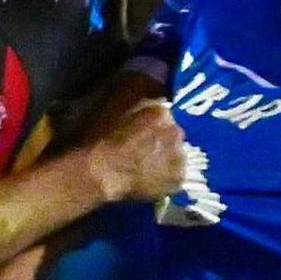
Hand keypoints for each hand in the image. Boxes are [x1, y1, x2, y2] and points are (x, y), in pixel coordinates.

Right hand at [84, 92, 194, 206]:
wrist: (102, 172)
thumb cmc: (101, 142)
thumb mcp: (114, 111)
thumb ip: (134, 105)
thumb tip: (147, 98)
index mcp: (161, 113)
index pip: (163, 117)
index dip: (151, 127)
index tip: (141, 134)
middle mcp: (175, 131)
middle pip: (173, 135)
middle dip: (162, 142)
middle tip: (144, 152)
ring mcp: (179, 156)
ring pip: (177, 156)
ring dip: (166, 160)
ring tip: (147, 169)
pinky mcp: (178, 177)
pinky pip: (176, 177)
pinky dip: (166, 179)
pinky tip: (151, 181)